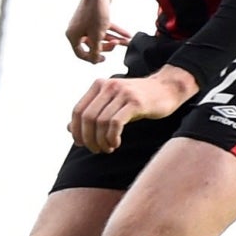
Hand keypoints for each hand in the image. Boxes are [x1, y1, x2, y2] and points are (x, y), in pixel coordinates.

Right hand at [65, 0, 128, 62]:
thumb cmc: (94, 12)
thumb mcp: (97, 35)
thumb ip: (96, 50)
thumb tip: (95, 60)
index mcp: (73, 35)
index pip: (81, 53)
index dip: (92, 58)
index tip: (103, 59)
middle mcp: (78, 30)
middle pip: (92, 45)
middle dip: (106, 47)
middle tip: (116, 45)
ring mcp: (86, 24)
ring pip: (100, 36)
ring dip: (114, 39)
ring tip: (126, 41)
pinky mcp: (94, 18)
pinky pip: (104, 28)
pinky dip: (115, 31)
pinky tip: (126, 34)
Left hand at [68, 67, 194, 153]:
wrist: (166, 89)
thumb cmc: (137, 100)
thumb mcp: (111, 105)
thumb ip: (91, 114)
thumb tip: (69, 128)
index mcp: (98, 85)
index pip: (77, 110)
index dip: (76, 130)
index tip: (81, 144)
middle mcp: (108, 85)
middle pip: (87, 118)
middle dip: (89, 139)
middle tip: (97, 150)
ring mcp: (122, 93)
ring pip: (101, 122)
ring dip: (102, 141)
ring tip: (108, 148)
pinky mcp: (135, 102)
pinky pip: (115, 123)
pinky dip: (112, 137)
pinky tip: (116, 143)